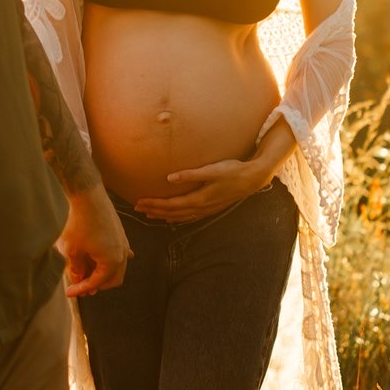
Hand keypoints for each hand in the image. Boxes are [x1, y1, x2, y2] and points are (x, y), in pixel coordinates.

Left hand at [59, 184, 131, 296]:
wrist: (87, 195)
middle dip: (97, 285)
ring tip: (88, 272)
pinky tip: (105, 258)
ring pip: (117, 266)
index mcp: (112, 261)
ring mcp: (123, 242)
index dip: (81, 289)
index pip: (97, 283)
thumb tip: (78, 279)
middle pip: (112, 279)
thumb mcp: (72, 250)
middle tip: (81, 285)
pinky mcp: (120, 232)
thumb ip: (76, 268)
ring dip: (104, 272)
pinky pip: (119, 252)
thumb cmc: (79, 222)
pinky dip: (111, 259)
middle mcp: (122, 254)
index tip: (69, 292)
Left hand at [133, 158, 267, 220]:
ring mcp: (206, 210)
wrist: (252, 179)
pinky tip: (172, 219)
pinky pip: (189, 217)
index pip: (171, 204)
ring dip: (163, 216)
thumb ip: (191, 174)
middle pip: (172, 213)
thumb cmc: (233, 171)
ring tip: (149, 214)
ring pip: (180, 217)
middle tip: (138, 208)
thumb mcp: (212, 170)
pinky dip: (177, 219)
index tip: (140, 201)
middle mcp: (201, 207)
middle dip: (154, 211)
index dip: (154, 204)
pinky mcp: (211, 208)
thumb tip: (170, 178)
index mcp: (199, 198)